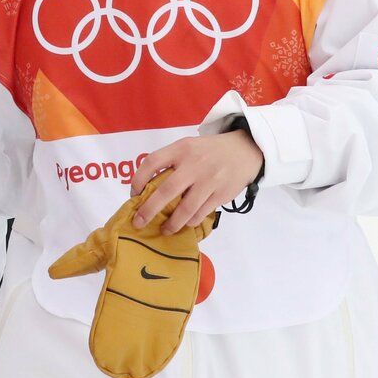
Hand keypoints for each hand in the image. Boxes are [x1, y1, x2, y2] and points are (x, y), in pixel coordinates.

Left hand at [130, 130, 264, 233]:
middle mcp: (194, 164)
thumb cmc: (207, 152)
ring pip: (185, 208)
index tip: (135, 195)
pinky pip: (201, 213)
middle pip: (166, 191)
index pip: (152, 162)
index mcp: (181, 149)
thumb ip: (169, 162)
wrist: (243, 150)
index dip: (138, 180)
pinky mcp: (221, 194)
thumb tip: (146, 190)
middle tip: (138, 223)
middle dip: (149, 210)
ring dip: (172, 223)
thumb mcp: (187, 147)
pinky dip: (190, 221)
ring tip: (164, 229)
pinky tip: (184, 224)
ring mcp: (209, 180)